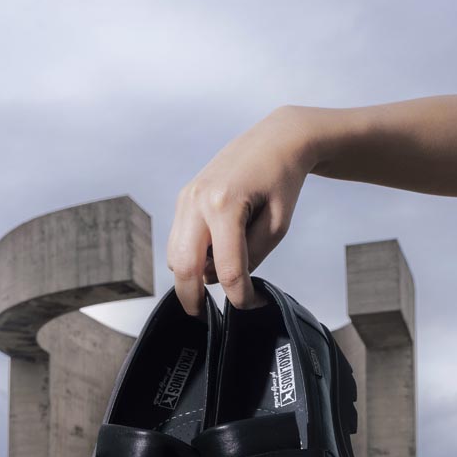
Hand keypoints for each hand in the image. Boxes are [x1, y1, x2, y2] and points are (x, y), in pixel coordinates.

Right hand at [166, 105, 314, 314]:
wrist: (274, 140)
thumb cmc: (281, 180)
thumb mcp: (277, 225)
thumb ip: (252, 256)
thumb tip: (224, 280)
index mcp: (225, 205)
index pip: (227, 269)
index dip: (240, 295)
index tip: (251, 304)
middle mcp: (198, 201)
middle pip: (185, 267)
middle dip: (193, 298)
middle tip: (204, 316)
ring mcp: (186, 198)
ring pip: (174, 255)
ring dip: (189, 277)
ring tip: (212, 285)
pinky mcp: (184, 198)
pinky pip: (177, 239)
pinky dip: (188, 257)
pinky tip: (209, 259)